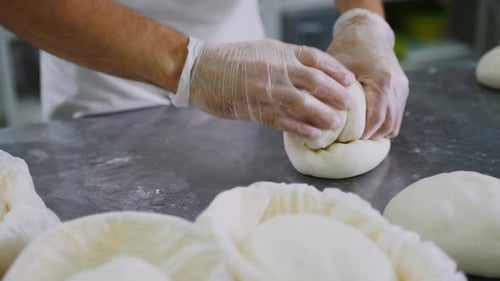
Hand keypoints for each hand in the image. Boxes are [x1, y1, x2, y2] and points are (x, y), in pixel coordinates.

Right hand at [173, 38, 354, 138]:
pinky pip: (282, 120)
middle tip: (350, 105)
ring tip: (336, 124)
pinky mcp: (254, 109)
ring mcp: (265, 90)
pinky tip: (313, 134)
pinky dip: (299, 128)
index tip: (349, 80)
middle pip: (315, 81)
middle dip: (336, 93)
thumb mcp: (261, 50)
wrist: (199, 70)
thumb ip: (285, 59)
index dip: (335, 70)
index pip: (315, 58)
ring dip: (322, 114)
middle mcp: (276, 69)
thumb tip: (309, 71)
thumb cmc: (230, 60)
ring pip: (302, 102)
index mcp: (279, 52)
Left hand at [327, 9, 408, 139]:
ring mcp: (401, 88)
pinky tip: (368, 129)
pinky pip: (396, 115)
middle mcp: (396, 86)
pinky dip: (384, 125)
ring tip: (358, 140)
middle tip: (351, 144)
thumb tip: (311, 114)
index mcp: (381, 80)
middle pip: (388, 125)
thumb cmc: (348, 47)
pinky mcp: (402, 90)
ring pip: (395, 123)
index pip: (376, 118)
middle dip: (370, 137)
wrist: (368, 31)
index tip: (347, 141)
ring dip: (378, 134)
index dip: (362, 134)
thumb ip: (327, 89)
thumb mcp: (334, 66)